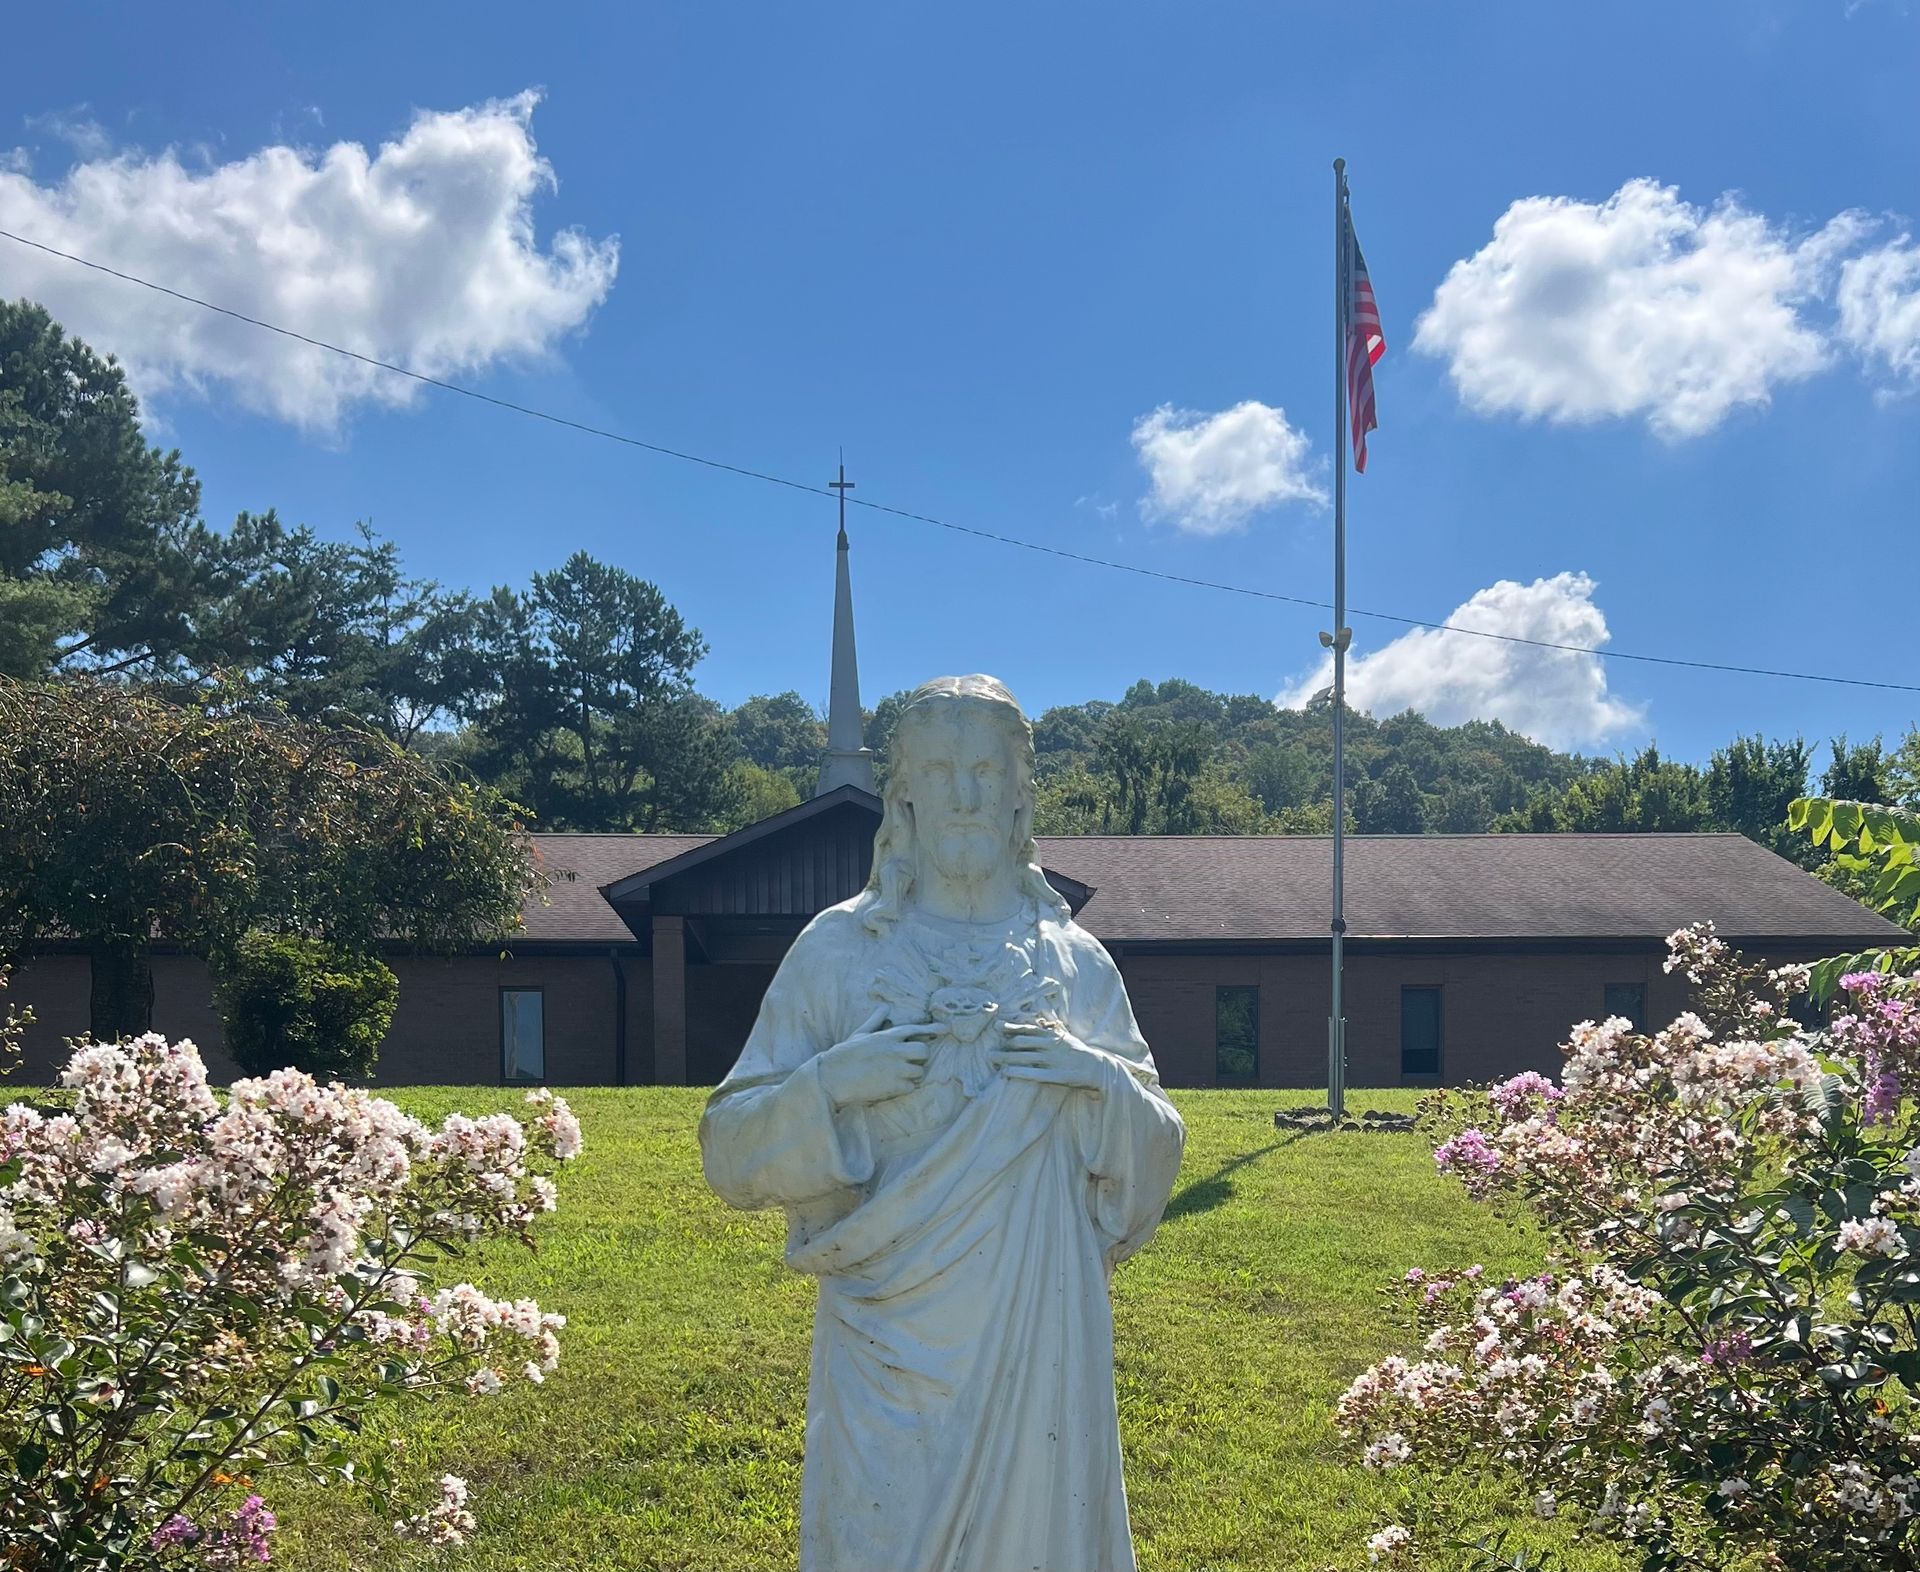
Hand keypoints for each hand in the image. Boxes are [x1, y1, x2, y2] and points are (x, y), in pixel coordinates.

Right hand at [817, 1007, 939, 1108]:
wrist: (832, 1077)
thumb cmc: (844, 1055)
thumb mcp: (860, 1034)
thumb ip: (875, 1021)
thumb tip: (885, 1007)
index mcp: (887, 1036)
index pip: (915, 1029)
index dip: (932, 1029)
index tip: (946, 1029)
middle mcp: (895, 1050)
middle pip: (924, 1052)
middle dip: (920, 1058)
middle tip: (909, 1063)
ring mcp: (896, 1068)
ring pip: (919, 1072)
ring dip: (912, 1075)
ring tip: (897, 1077)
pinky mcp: (894, 1086)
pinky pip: (911, 1087)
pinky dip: (904, 1088)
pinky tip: (892, 1087)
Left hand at [990, 1020, 1111, 1094]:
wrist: (1097, 1068)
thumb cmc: (1078, 1051)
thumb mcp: (1066, 1035)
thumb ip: (1051, 1026)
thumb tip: (1039, 1015)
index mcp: (1053, 1036)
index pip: (1029, 1029)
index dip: (1012, 1027)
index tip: (997, 1026)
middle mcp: (1051, 1046)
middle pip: (1022, 1043)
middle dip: (1004, 1046)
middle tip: (988, 1049)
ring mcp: (1053, 1061)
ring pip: (1025, 1057)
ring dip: (1006, 1057)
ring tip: (991, 1058)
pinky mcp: (1055, 1076)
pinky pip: (1033, 1074)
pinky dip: (1018, 1072)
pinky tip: (1006, 1073)